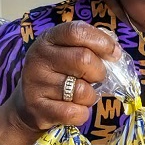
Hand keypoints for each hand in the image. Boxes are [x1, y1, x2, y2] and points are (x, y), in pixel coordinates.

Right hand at [0, 21, 121, 144]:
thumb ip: (91, 47)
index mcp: (49, 39)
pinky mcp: (37, 108)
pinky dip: (82, 113)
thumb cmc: (59, 74)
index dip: (102, 41)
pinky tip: (74, 109)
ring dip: (90, 96)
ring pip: (82, 90)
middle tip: (96, 78)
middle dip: (99, 72)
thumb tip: (115, 52)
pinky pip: (74, 112)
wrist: (28, 105)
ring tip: (81, 95)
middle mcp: (38, 58)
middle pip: (83, 59)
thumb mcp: (69, 53)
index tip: (114, 53)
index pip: (77, 31)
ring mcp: (35, 83)